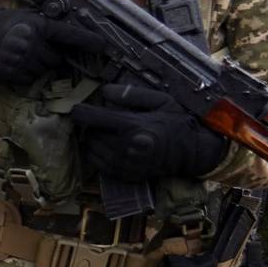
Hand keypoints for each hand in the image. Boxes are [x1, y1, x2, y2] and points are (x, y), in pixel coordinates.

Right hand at [0, 7, 99, 90]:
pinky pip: (29, 79)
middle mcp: (30, 43)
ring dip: (38, 65)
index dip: (87, 40)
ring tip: (23, 55)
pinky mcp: (11, 73)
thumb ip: (46, 26)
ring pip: (43, 70)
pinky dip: (25, 74)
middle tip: (35, 48)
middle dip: (49, 55)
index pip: (68, 34)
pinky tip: (15, 63)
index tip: (103, 46)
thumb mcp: (26, 18)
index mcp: (37, 26)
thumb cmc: (4, 24)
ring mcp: (20, 60)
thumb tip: (71, 38)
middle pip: (56, 59)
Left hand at [70, 82, 229, 180]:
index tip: (76, 108)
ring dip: (94, 139)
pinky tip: (109, 146)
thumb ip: (132, 94)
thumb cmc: (176, 123)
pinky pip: (96, 163)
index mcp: (132, 126)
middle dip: (92, 125)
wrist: (191, 152)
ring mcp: (123, 165)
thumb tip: (103, 91)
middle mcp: (124, 148)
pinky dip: (97, 153)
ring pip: (91, 148)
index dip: (80, 112)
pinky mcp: (123, 176)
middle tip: (103, 119)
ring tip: (108, 132)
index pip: (93, 118)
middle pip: (90, 133)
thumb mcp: (161, 101)